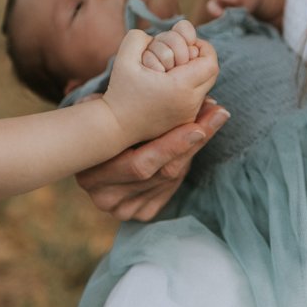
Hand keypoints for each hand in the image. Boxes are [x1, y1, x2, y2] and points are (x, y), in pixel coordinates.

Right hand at [75, 98, 228, 220]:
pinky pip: (170, 187)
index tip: (199, 124)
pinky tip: (195, 139)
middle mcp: (106, 197)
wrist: (92, 150)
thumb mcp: (104, 109)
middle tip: (216, 114)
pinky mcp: (140, 212)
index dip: (173, 145)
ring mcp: (123, 208)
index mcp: (90, 173)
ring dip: (194, 147)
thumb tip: (158, 94)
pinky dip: (185, 161)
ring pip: (171, 178)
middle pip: (162, 173)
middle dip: (193, 143)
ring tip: (210, 118)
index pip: (140, 165)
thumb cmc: (99, 121)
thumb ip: (126, 106)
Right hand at [102, 23, 218, 147]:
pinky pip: (196, 98)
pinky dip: (188, 87)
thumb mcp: (124, 59)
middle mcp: (190, 104)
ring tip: (173, 69)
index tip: (188, 42)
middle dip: (199, 58)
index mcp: (180, 87)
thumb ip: (138, 38)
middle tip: (181, 53)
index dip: (202, 47)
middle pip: (211, 73)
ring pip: (205, 86)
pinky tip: (170, 83)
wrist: (115, 127)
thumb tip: (153, 35)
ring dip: (193, 73)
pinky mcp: (184, 121)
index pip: (210, 62)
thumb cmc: (120, 92)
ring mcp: (189, 114)